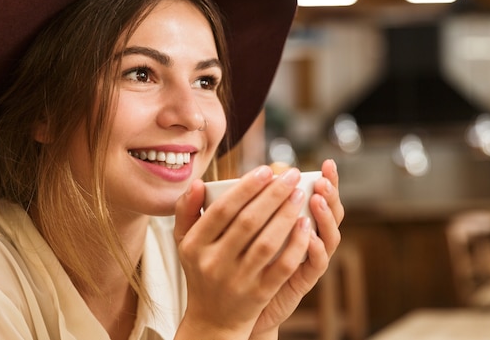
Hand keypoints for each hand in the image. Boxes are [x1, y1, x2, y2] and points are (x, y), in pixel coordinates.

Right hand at [174, 165, 313, 339]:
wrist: (212, 320)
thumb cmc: (201, 269)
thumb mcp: (184, 242)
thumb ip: (186, 210)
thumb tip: (198, 182)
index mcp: (194, 245)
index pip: (223, 209)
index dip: (247, 187)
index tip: (267, 170)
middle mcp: (214, 263)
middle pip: (248, 222)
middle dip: (273, 194)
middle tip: (291, 175)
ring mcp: (238, 280)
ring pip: (267, 243)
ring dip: (286, 215)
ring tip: (299, 193)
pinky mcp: (259, 294)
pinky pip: (282, 267)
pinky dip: (296, 244)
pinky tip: (305, 225)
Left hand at [250, 159, 343, 337]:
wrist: (233, 306)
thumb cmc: (238, 261)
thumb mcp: (240, 229)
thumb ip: (245, 204)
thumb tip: (248, 174)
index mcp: (297, 221)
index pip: (320, 197)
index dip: (328, 181)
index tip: (328, 163)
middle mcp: (308, 238)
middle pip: (331, 214)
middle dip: (331, 195)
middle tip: (323, 180)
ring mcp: (307, 260)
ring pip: (329, 237)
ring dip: (325, 217)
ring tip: (317, 200)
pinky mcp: (302, 281)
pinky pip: (317, 265)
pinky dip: (316, 249)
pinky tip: (310, 236)